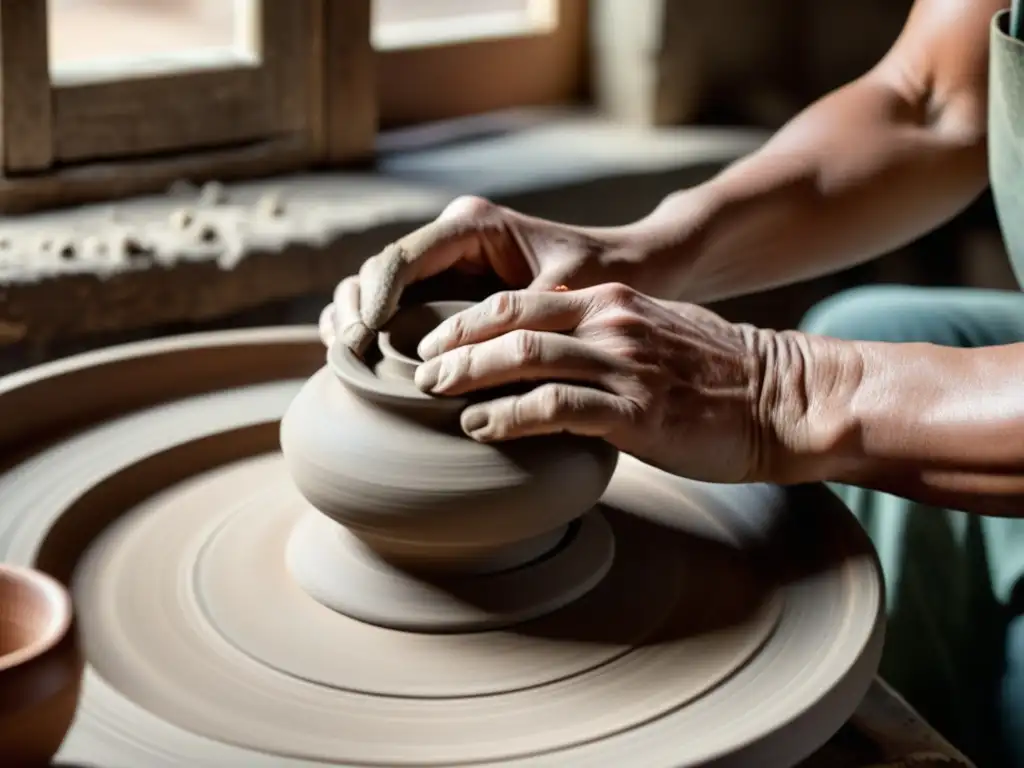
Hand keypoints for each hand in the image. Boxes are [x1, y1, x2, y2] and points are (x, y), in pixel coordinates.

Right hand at [320, 196, 647, 354]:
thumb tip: (470, 361)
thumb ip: (516, 321)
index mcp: (472, 226)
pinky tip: (359, 358)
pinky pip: (399, 307)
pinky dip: (374, 329)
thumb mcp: (563, 295)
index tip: (362, 335)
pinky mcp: (448, 293)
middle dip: (356, 306)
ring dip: (355, 316)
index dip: (375, 296)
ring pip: (379, 285)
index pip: (403, 256)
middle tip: (347, 351)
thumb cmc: (603, 275)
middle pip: (379, 268)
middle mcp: (450, 239)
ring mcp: (445, 266)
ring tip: (343, 355)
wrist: (630, 271)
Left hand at [410, 283, 785, 483]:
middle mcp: (610, 322)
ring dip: (468, 377)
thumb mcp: (657, 334)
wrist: (784, 399)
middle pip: (508, 322)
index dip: (467, 322)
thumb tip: (561, 361)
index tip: (436, 345)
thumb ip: (607, 337)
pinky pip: (556, 407)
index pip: (519, 301)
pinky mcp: (636, 411)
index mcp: (610, 302)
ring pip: (523, 357)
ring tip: (434, 395)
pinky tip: (480, 428)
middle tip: (418, 370)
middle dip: (454, 346)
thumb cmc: (720, 375)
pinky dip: (508, 417)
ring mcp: (623, 364)